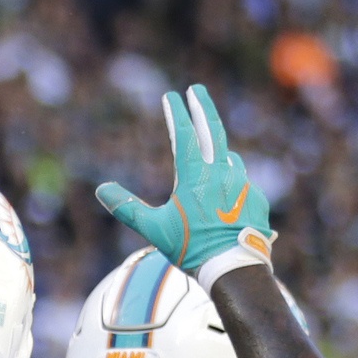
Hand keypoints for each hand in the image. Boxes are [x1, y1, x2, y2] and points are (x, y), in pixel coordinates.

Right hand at [96, 84, 272, 285]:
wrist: (234, 267)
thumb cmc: (191, 249)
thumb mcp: (154, 229)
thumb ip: (127, 208)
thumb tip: (102, 189)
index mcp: (194, 176)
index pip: (184, 135)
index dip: (176, 114)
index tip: (172, 95)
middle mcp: (221, 172)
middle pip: (213, 130)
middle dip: (203, 107)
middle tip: (197, 90)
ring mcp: (242, 183)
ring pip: (229, 158)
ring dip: (219, 152)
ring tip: (212, 153)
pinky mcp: (255, 198)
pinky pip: (241, 184)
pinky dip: (231, 183)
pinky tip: (227, 196)